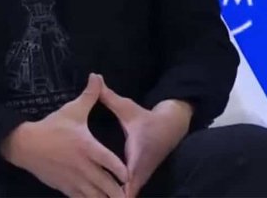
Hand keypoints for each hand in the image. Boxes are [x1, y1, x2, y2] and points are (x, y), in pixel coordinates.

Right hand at [0, 74, 128, 197]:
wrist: (26, 145)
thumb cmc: (52, 127)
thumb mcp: (72, 109)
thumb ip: (89, 95)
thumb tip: (97, 76)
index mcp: (86, 147)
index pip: (108, 161)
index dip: (120, 170)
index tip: (130, 175)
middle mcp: (81, 166)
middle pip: (103, 183)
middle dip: (117, 192)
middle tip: (128, 196)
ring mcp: (72, 179)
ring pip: (93, 195)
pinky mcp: (64, 187)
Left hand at [99, 82, 191, 197]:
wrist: (172, 126)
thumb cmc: (147, 118)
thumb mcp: (128, 108)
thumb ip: (108, 98)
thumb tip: (94, 80)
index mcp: (137, 156)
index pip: (127, 180)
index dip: (117, 190)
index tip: (103, 195)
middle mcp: (140, 171)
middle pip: (125, 194)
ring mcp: (141, 177)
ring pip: (126, 195)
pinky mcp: (140, 179)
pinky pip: (128, 193)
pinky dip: (118, 196)